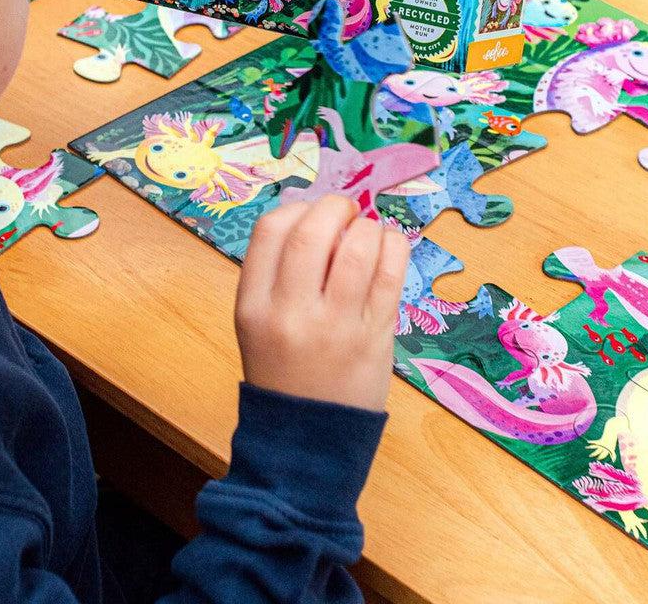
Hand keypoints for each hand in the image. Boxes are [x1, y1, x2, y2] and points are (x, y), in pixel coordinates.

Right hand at [235, 196, 410, 411]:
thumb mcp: (259, 323)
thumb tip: (320, 218)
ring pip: (357, 250)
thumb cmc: (284, 371)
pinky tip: (390, 246)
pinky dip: (394, 247)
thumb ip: (280, 274)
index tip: (312, 213)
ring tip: (368, 232)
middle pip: (311, 233)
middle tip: (346, 211)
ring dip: (368, 227)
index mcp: (253, 306)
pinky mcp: (374, 338)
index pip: (269, 231)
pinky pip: (390, 276)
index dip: (296, 209)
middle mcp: (290, 313)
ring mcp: (334, 326)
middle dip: (334, 207)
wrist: (306, 441)